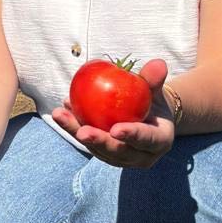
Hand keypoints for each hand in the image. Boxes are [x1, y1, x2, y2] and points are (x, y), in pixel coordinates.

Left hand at [52, 57, 173, 169]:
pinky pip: (88, 143)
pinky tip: (62, 112)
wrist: (149, 114)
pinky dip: (74, 128)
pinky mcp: (106, 155)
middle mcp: (142, 156)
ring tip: (61, 115)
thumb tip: (158, 64)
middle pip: (118, 151)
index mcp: (160, 141)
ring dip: (77, 133)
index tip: (116, 129)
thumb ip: (153, 80)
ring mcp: (122, 159)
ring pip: (98, 149)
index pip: (147, 139)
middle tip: (82, 132)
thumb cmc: (153, 98)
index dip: (132, 135)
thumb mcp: (155, 89)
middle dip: (99, 142)